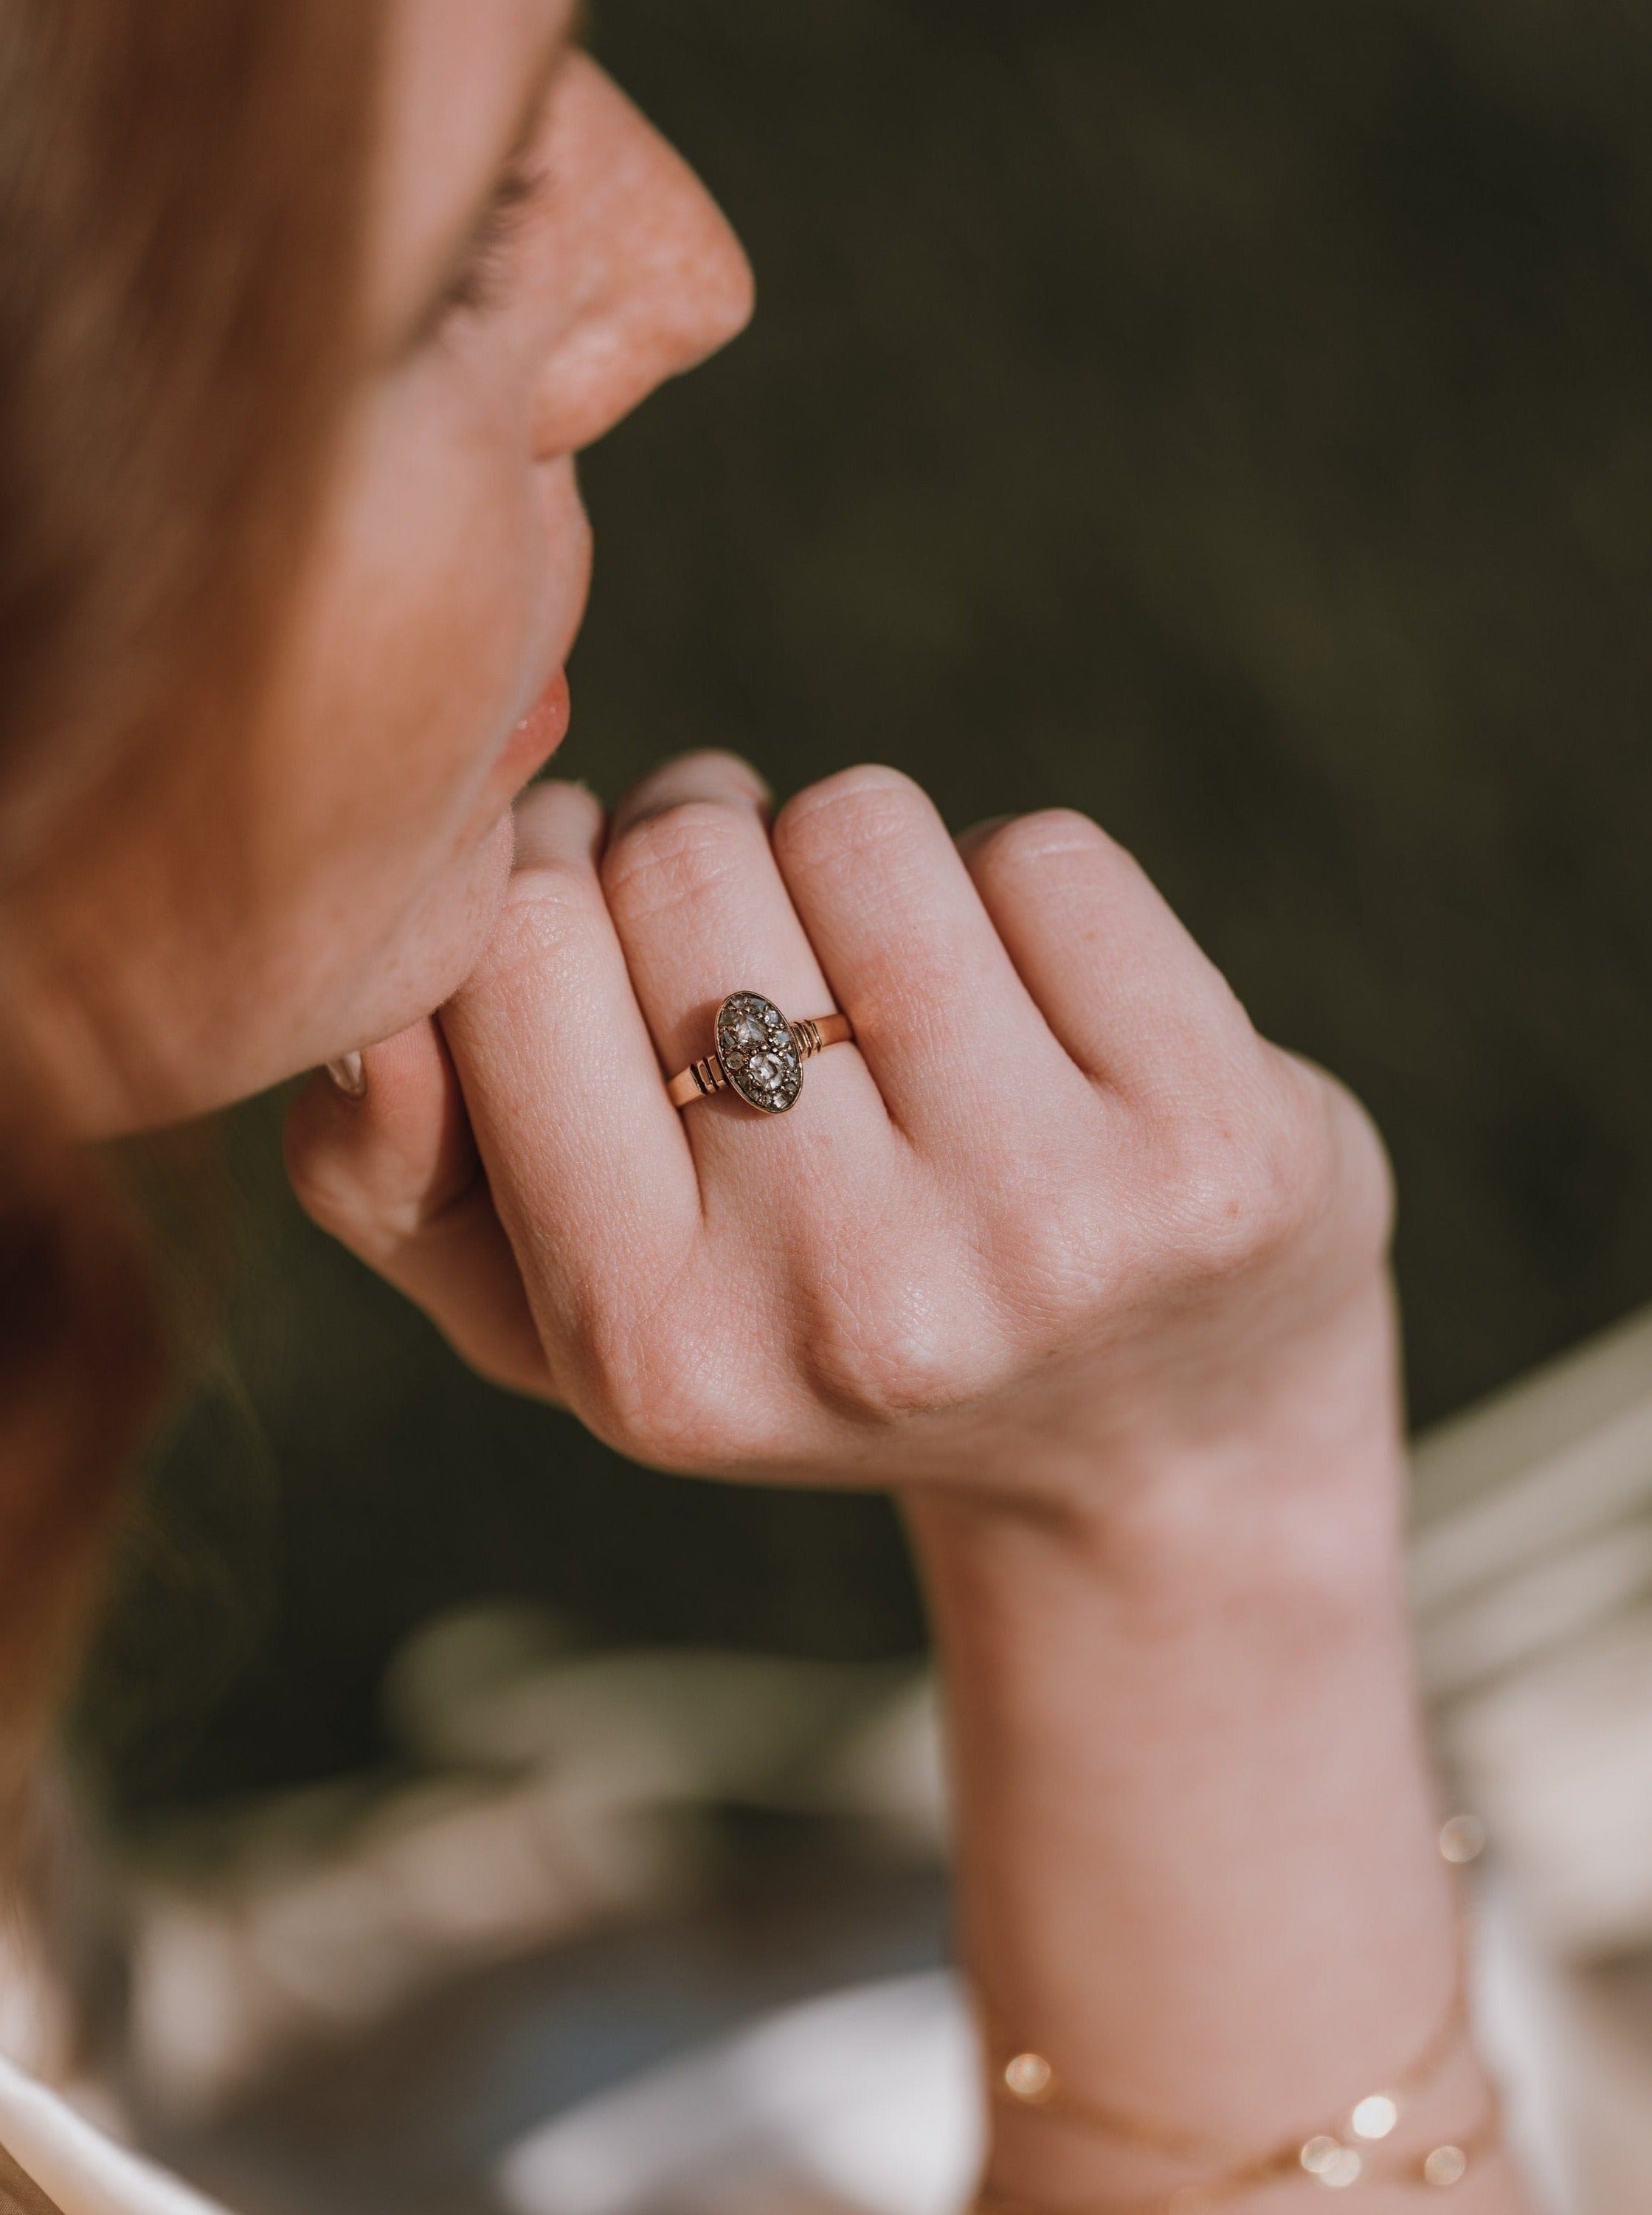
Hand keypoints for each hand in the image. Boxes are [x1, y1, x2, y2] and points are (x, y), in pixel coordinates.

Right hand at [286, 751, 1396, 1519]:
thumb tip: (362, 1014)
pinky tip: (1048, 1029)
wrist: (1151, 1445)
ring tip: (902, 1005)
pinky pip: (1042, 855)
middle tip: (766, 950)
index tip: (608, 914)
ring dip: (863, 871)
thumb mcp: (568, 1322)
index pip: (509, 945)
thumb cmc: (822, 1341)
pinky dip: (1021, 898)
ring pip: (861, 825)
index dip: (549, 874)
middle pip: (682, 854)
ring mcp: (1051, 1225)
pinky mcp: (1215, 1144)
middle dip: (707, 854)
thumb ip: (394, 1184)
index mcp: (652, 1354)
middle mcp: (852, 1302)